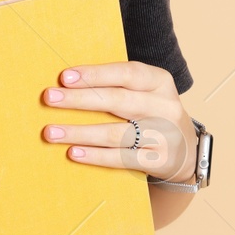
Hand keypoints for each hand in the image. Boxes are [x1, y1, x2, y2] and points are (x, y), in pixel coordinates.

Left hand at [40, 61, 197, 183]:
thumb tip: (68, 83)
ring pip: (115, 132)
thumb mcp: (144, 93)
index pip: (126, 73)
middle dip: (79, 99)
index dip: (95, 75)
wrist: (185, 151)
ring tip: (51, 132)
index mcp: (160, 81)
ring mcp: (164, 135)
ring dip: (79, 132)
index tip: (65, 77)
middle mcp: (165, 106)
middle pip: (118, 101)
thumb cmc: (151, 114)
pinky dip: (95, 155)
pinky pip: (121, 158)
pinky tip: (73, 152)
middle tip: (49, 98)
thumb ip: (115, 86)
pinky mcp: (158, 161)